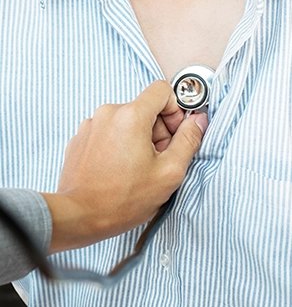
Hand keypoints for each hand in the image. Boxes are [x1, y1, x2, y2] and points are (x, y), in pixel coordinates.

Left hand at [42, 81, 207, 252]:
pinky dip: (119, 145)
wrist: (80, 216)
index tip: (174, 134)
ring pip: (127, 121)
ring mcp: (91, 125)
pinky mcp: (81, 138)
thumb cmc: (122, 199)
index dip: (175, 110)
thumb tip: (197, 121)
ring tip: (136, 169)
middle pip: (145, 109)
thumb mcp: (169, 172)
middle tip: (156, 161)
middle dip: (157, 132)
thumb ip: (188, 140)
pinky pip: (110, 132)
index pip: (161, 90)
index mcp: (131, 116)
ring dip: (138, 140)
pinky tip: (119, 169)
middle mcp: (107, 113)